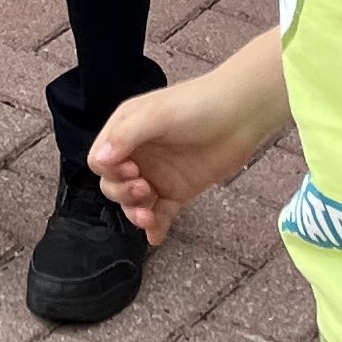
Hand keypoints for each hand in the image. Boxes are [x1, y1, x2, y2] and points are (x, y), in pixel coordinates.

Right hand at [89, 40, 286, 245]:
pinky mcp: (179, 190)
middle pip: (113, 185)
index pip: (101, 160)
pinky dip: (156, 227)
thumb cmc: (197, 105)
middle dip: (122, 194)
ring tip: (149, 216)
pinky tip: (156, 236)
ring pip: (134, 203)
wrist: (241, 115)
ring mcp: (158, 174)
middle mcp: (139, 153)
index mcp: (127, 130)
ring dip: (136, 213)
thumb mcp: (156, 115)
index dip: (110, 171)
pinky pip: (161, 213)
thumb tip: (100, 160)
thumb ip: (126, 136)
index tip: (130, 171)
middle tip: (144, 189)